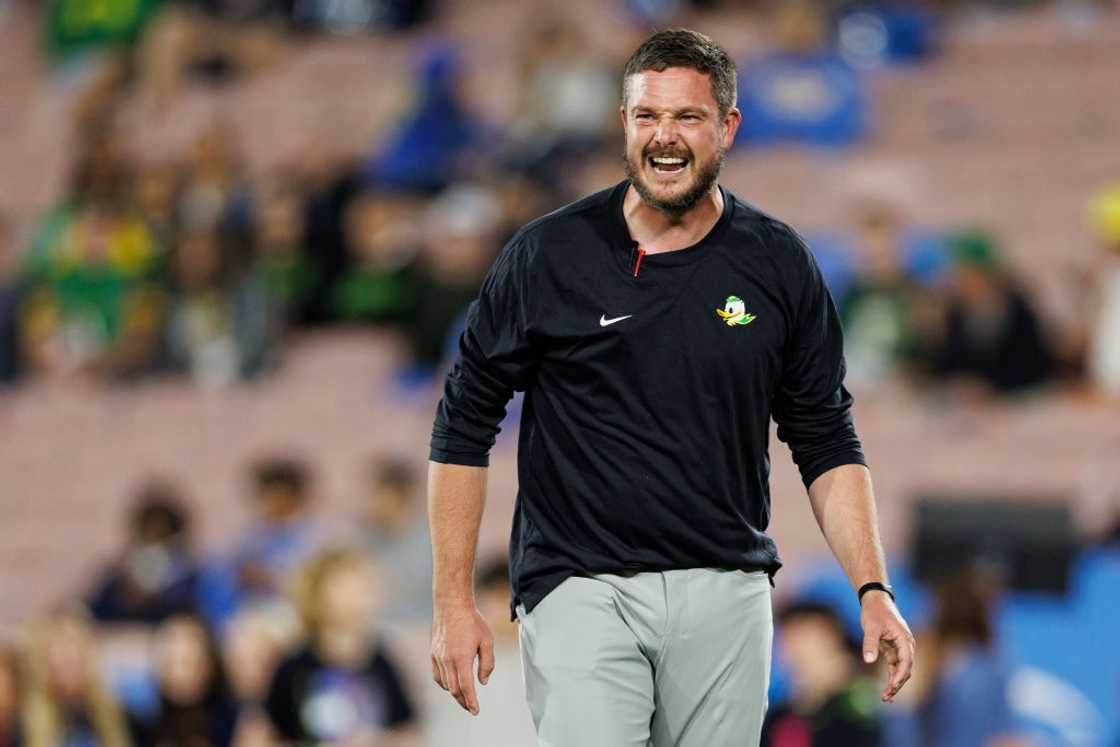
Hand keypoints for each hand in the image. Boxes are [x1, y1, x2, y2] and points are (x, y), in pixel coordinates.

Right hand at [430, 601, 494, 715]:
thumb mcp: (487, 641)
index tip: (476, 711)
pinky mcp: (433, 654)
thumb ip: (487, 663)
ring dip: (455, 693)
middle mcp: (447, 660)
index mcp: (462, 658)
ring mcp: (438, 657)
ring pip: (445, 684)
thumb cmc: (472, 621)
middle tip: (471, 708)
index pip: (466, 687)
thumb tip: (483, 682)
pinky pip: (437, 676)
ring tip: (464, 698)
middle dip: (464, 701)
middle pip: (455, 690)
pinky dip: (444, 684)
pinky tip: (452, 684)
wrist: (451, 605)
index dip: (471, 702)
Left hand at [860, 591, 914, 702]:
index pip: (906, 661)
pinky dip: (891, 676)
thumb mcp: (870, 627)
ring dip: (894, 683)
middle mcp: (906, 645)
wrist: (875, 599)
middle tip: (886, 697)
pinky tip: (886, 689)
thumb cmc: (874, 611)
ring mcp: (901, 647)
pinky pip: (895, 666)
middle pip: (905, 669)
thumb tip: (868, 660)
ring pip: (901, 669)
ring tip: (885, 698)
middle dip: (897, 684)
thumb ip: (870, 643)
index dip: (900, 675)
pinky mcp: (893, 649)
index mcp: (904, 639)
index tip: (892, 686)